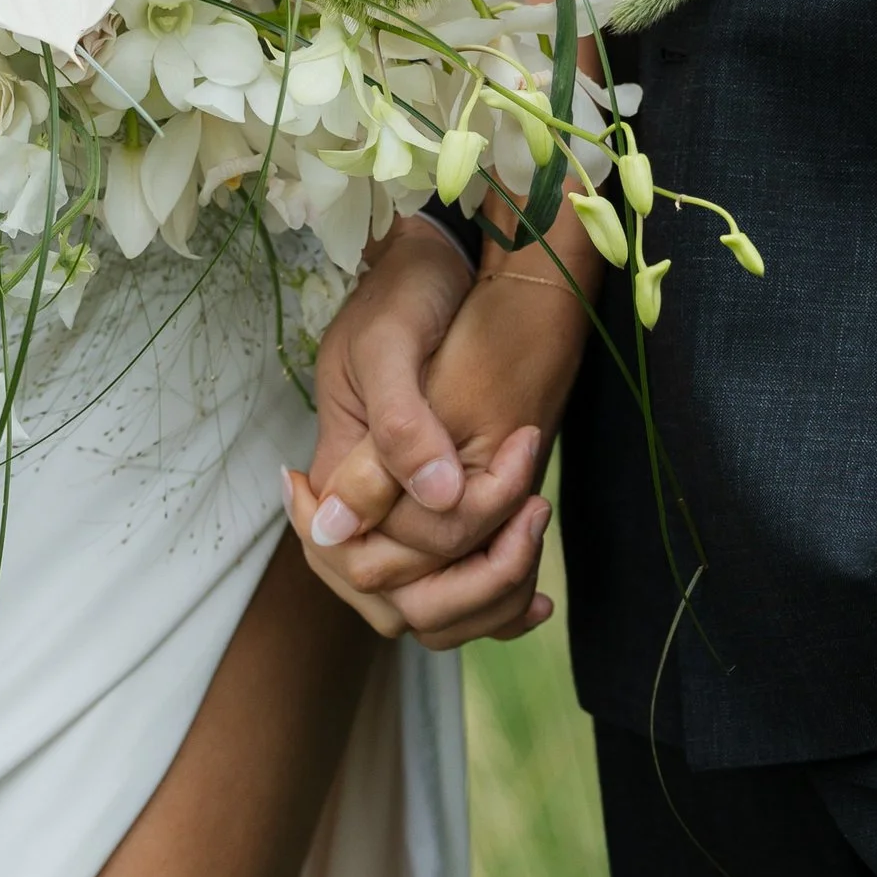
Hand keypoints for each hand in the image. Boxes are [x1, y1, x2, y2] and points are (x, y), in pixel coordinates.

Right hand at [286, 217, 587, 648]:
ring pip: (427, 611)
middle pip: (397, 601)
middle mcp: (365, 508)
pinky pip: (452, 593)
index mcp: (340, 473)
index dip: (436, 549)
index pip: (367, 564)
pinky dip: (493, 605)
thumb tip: (439, 496)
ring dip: (488, 597)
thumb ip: (402, 425)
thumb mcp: (390, 344)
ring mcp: (398, 513)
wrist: (426, 265)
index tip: (517, 487)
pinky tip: (537, 596)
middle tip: (533, 512)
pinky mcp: (436, 509)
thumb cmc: (403, 295)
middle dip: (474, 581)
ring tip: (535, 531)